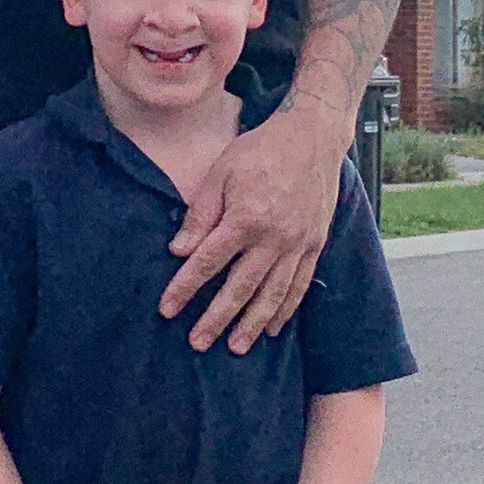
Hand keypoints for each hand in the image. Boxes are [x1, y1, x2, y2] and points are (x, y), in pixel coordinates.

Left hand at [160, 98, 348, 353]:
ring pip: (273, 294)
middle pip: (240, 288)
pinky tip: (272, 326)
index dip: (185, 287)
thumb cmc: (261, 149)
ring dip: (252, 324)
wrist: (313, 136)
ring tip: (236, 347)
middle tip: (198, 342)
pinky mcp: (315, 244)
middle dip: (217, 319)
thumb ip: (201, 214)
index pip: (208, 262)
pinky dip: (286, 309)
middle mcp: (274, 238)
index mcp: (246, 218)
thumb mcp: (221, 172)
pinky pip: (300, 285)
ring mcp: (298, 244)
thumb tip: (180, 250)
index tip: (168, 309)